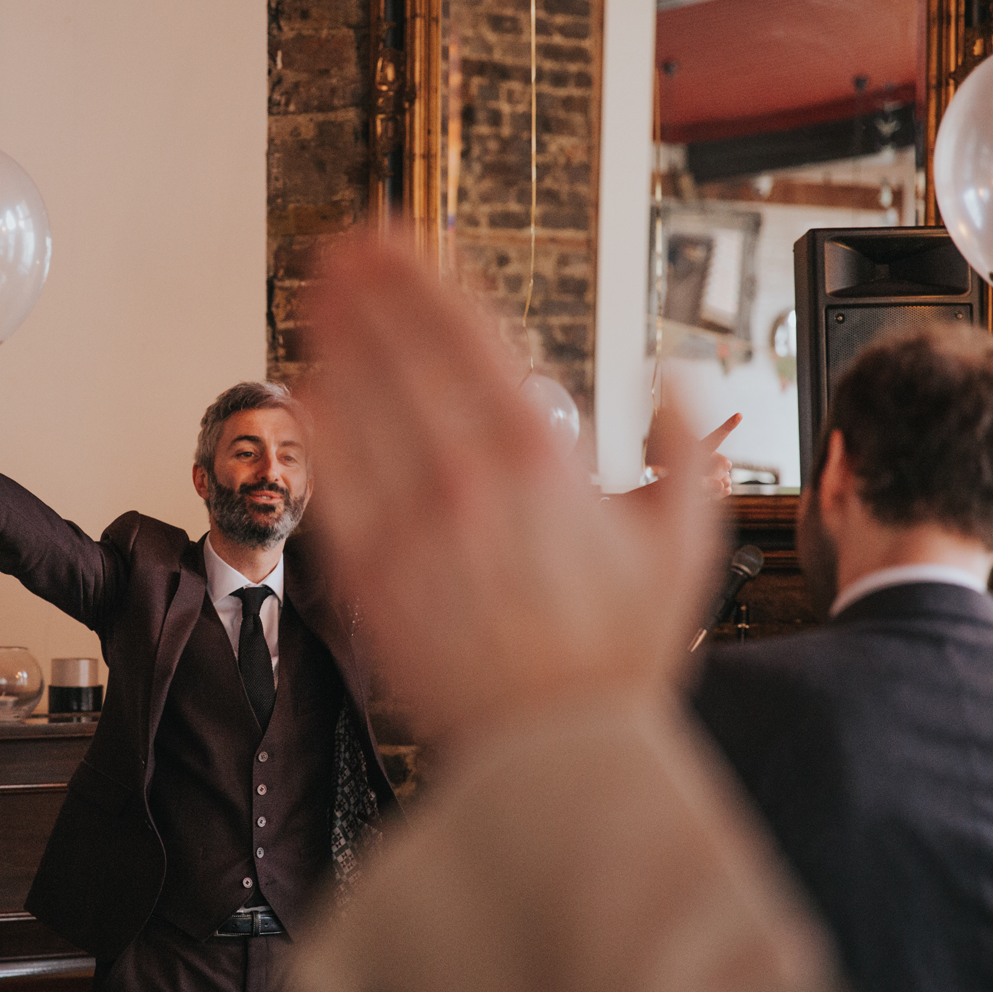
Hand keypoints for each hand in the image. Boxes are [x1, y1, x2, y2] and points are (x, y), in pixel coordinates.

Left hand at [303, 233, 723, 746]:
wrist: (556, 752)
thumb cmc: (620, 652)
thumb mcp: (689, 541)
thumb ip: (685, 443)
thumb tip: (673, 373)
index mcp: (540, 453)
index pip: (460, 333)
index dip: (417, 274)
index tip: (392, 238)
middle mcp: (464, 474)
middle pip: (395, 351)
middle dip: (363, 287)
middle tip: (340, 245)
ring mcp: (409, 522)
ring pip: (354, 403)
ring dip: (330, 338)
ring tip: (315, 294)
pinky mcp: (369, 572)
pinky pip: (330, 480)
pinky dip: (313, 427)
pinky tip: (304, 390)